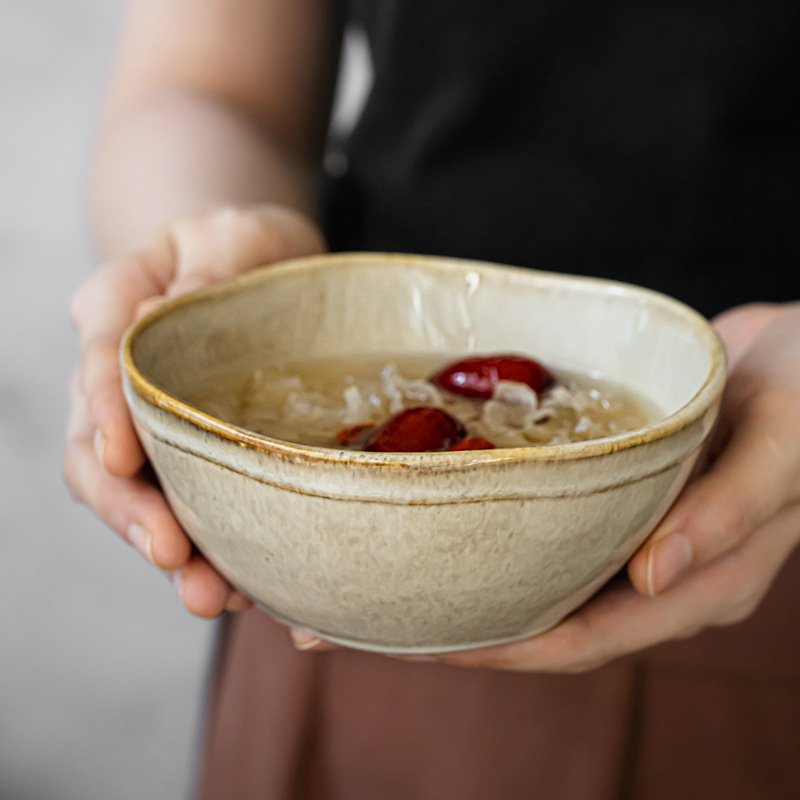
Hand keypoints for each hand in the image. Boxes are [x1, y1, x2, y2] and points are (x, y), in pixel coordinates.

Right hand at [64, 204, 325, 617]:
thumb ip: (204, 270)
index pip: (97, 362)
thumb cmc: (243, 249)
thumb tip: (161, 317)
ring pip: (133, 493)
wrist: (254, 272)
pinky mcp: (182, 454)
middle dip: (129, 508)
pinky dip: (203, 546)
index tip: (126, 460)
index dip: (106, 413)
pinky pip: (180, 503)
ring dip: (164, 546)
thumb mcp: (234, 239)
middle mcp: (113, 375)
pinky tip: (237, 581)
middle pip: (97, 451)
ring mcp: (142, 422)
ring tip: (208, 593)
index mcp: (115, 306)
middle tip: (170, 553)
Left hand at [292, 302, 799, 666]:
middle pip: (539, 616)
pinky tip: (438, 508)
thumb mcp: (785, 448)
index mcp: (696, 584)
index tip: (415, 643)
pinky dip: (490, 524)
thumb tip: (652, 579)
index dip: (498, 647)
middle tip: (358, 616)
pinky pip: (544, 523)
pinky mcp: (617, 494)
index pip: (579, 639)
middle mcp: (655, 573)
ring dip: (462, 576)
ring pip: (534, 573)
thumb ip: (729, 516)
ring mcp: (633, 534)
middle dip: (454, 624)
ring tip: (375, 567)